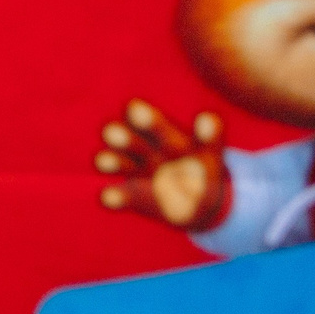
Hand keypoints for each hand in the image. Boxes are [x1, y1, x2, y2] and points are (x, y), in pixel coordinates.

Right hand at [96, 98, 230, 231]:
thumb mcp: (210, 152)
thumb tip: (207, 118)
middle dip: (120, 136)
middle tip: (112, 134)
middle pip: (125, 137)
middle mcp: (142, 148)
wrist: (199, 202)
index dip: (143, 117)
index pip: (149, 121)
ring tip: (104, 162)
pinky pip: (117, 195)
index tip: (136, 111)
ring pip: (114, 161)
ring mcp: (134, 171)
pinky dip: (112, 196)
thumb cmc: (202, 169)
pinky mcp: (131, 196)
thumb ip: (210, 136)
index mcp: (162, 134)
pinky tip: (110, 197)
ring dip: (108, 160)